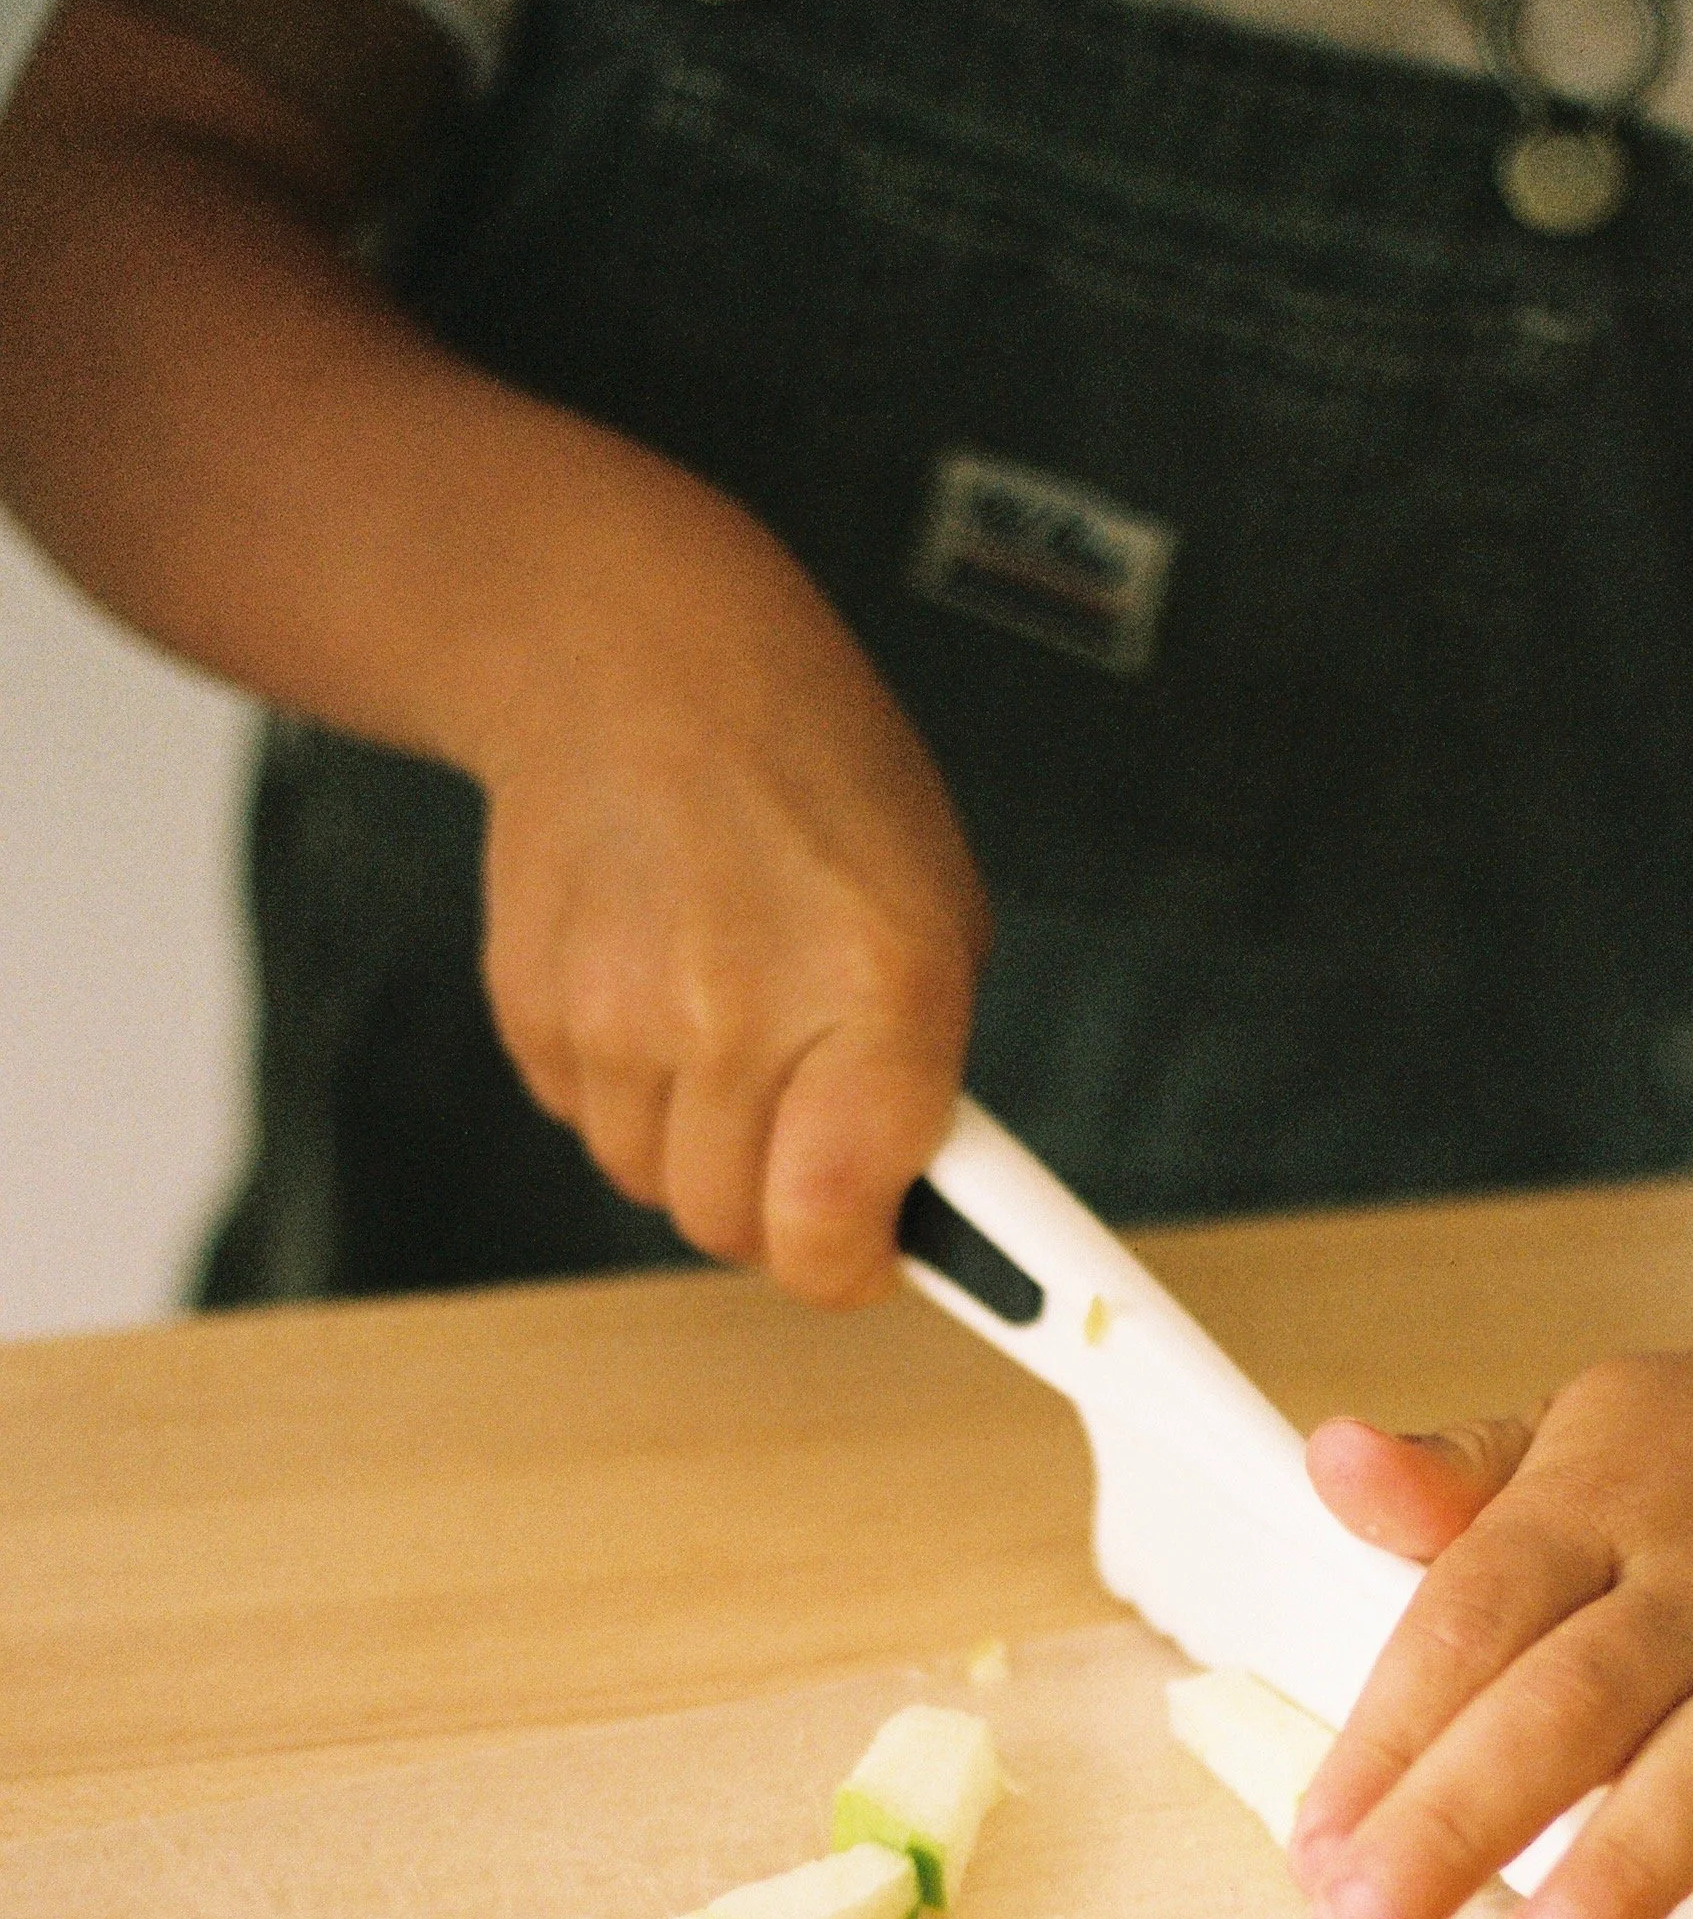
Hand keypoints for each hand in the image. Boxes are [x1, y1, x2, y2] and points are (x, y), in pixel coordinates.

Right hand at [476, 490, 990, 1305]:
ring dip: (698, 1141)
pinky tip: (655, 981)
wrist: (630, 652)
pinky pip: (585, 1117)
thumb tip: (915, 1216)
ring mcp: (619, 1013)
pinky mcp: (532, 1005)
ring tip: (728, 1019)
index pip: (835, 1230)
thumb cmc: (811, 775)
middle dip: (779, 1208)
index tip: (875, 1257)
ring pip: (652, 1181)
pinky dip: (626, 1084)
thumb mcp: (934, 911)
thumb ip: (924, 1074)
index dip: (857, 1266)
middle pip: (733, 1229)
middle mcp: (738, 1012)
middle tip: (807, 1136)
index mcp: (876, 991)